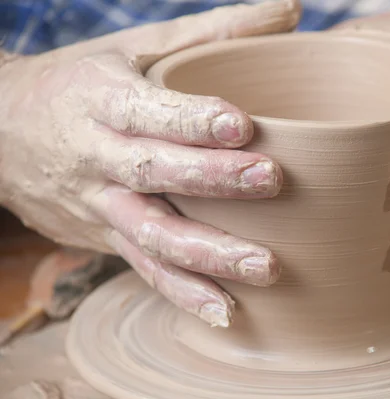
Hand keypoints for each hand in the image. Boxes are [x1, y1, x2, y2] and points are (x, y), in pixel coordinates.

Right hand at [0, 0, 300, 326]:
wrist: (0, 130)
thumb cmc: (82, 82)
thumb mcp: (137, 48)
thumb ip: (214, 33)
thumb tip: (292, 10)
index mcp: (103, 99)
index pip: (150, 111)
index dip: (193, 119)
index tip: (244, 126)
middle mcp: (98, 155)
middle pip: (154, 172)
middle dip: (212, 181)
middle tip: (273, 183)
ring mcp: (98, 204)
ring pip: (150, 234)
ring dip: (207, 256)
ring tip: (265, 269)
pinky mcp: (102, 237)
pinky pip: (143, 267)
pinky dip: (183, 291)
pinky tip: (226, 311)